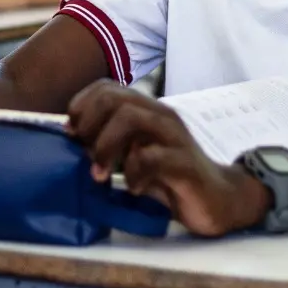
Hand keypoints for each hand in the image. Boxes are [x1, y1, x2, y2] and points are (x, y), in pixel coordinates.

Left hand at [66, 81, 270, 236]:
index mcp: (145, 110)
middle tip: (86, 155)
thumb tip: (69, 140)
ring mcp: (174, 136)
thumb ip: (108, 144)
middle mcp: (159, 115)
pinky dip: (134, 173)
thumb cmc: (169, 177)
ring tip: (102, 174)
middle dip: (90, 126)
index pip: (105, 87)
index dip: (81, 106)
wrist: (217, 199)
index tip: (71, 135)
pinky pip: (151, 157)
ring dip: (106, 147)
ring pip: (130, 118)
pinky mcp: (185, 162)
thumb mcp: (134, 156)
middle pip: (113, 98)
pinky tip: (134, 188)